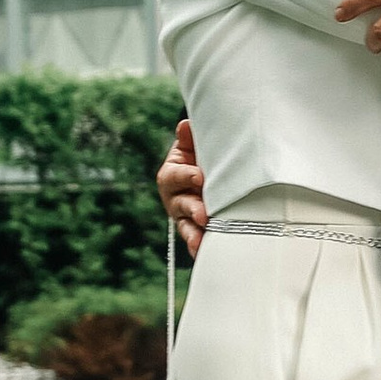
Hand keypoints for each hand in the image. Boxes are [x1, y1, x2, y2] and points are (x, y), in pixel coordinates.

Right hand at [157, 115, 206, 255]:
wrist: (209, 170)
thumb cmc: (201, 155)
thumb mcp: (194, 145)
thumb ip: (189, 138)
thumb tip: (186, 126)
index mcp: (171, 174)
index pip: (176, 175)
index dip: (186, 176)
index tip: (199, 177)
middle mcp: (174, 197)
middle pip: (180, 204)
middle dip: (192, 209)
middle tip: (203, 215)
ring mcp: (184, 216)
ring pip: (186, 226)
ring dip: (193, 234)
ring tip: (200, 241)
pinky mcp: (195, 229)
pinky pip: (195, 239)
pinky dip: (198, 247)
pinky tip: (203, 253)